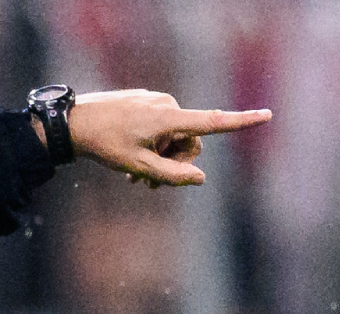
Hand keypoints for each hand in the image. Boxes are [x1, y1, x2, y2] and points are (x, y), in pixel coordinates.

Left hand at [64, 89, 270, 186]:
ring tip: (134, 178)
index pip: (212, 121)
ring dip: (160, 159)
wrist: (73, 123)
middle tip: (148, 186)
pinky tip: (130, 160)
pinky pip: (160, 127)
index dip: (240, 121)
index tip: (266, 115)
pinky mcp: (146, 102)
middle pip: (189, 142)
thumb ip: (171, 174)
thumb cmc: (104, 145)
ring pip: (173, 138)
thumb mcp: (137, 166)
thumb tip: (201, 179)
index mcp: (169, 118)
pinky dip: (152, 146)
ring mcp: (156, 101)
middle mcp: (167, 105)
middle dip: (174, 164)